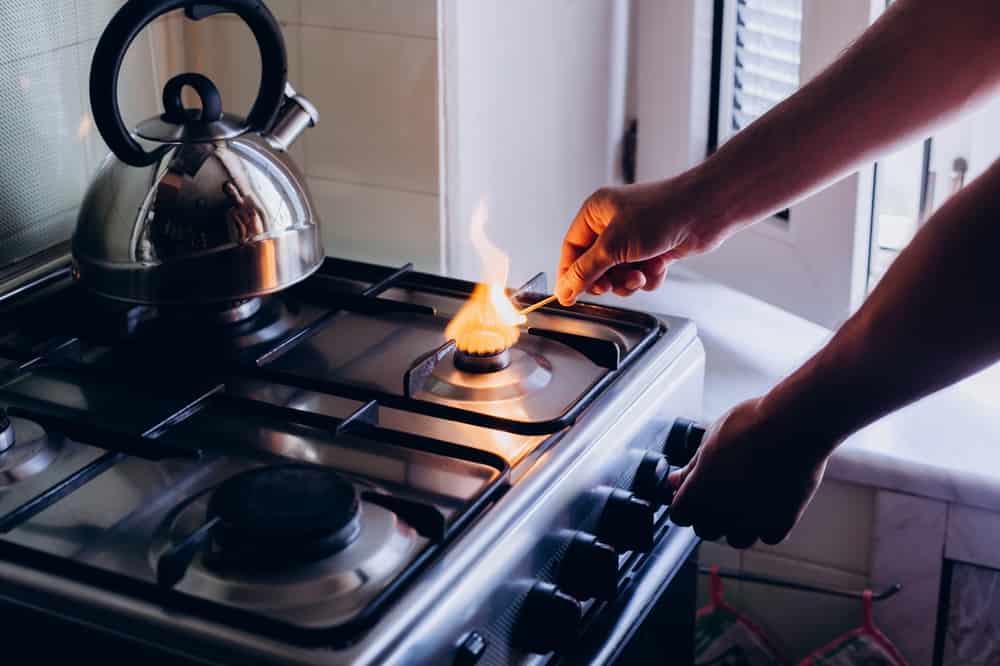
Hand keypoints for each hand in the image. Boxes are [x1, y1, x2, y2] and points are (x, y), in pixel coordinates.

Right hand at [555, 174, 720, 305]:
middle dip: (607, 279)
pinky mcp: (652, 251)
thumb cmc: (662, 213)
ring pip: (618, 275)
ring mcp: (634, 238)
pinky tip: (659, 266)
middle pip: (594, 267)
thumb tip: (564, 290)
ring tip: (641, 274)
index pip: (571, 250)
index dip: (569, 275)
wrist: (705, 211)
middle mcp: (612, 224)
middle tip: (612, 285)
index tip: (569, 297)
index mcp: (595, 213)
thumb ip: (585, 271)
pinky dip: (649, 277)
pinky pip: (640, 275)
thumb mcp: (614, 245)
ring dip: (629, 281)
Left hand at [667, 398, 832, 548]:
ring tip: (747, 498)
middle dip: (709, 514)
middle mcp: (723, 513)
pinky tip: (770, 502)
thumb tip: (676, 481)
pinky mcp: (782, 523)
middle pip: (705, 530)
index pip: (679, 515)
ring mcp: (753, 521)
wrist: (794, 427)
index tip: (694, 491)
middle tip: (722, 491)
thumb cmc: (750, 425)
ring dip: (737, 525)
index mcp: (699, 492)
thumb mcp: (710, 439)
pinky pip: (767, 536)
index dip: (685, 502)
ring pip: (736, 539)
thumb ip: (692, 468)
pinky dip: (767, 525)